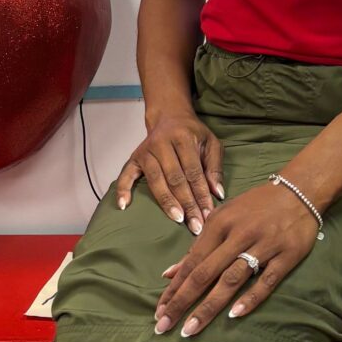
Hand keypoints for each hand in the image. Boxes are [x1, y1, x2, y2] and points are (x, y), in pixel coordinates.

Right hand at [114, 111, 224, 232]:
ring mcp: (145, 151)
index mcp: (183, 137)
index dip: (201, 194)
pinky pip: (126, 175)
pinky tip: (124, 205)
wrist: (169, 116)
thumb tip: (218, 194)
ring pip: (156, 181)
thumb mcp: (211, 143)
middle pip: (175, 178)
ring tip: (178, 219)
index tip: (208, 214)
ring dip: (167, 202)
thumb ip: (215, 167)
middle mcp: (162, 143)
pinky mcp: (134, 158)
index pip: (193, 172)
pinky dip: (123, 190)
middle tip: (196, 225)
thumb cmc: (192, 133)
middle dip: (187, 203)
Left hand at [154, 183, 316, 337]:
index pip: (192, 262)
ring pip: (231, 279)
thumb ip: (199, 246)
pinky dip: (250, 298)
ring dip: (209, 306)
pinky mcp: (287, 255)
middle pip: (205, 273)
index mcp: (220, 223)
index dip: (174, 288)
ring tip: (191, 328)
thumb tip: (170, 274)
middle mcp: (239, 234)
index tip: (159, 312)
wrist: (299, 189)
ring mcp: (264, 245)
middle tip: (164, 326)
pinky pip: (267, 280)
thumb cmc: (256, 206)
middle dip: (182, 302)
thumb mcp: (224, 217)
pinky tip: (234, 316)